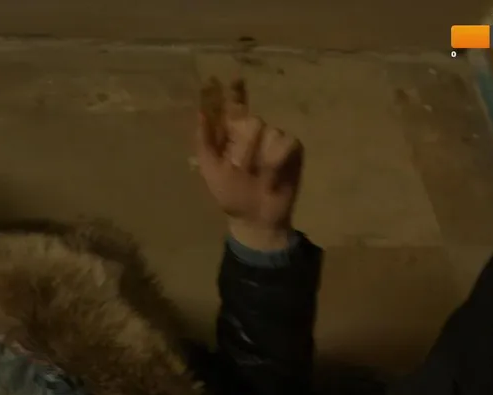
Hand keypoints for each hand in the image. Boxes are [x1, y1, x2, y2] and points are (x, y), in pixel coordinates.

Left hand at [196, 76, 304, 251]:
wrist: (255, 218)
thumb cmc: (230, 194)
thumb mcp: (210, 169)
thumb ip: (204, 141)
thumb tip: (200, 113)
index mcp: (232, 135)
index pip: (233, 106)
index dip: (232, 91)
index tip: (231, 78)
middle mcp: (254, 133)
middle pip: (252, 120)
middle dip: (245, 146)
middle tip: (240, 168)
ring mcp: (274, 140)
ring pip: (270, 131)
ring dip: (260, 157)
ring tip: (256, 177)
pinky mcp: (293, 150)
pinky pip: (287, 143)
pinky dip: (276, 162)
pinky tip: (271, 178)